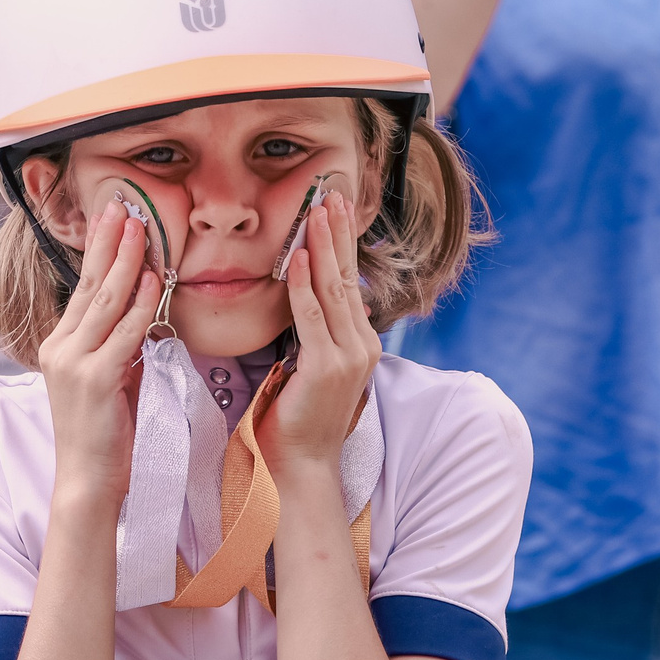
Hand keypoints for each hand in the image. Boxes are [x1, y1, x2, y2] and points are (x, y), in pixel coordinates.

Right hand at [37, 196, 160, 513]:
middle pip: (90, 284)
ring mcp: (75, 362)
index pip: (83, 288)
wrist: (87, 481)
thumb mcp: (111, 380)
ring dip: (127, 260)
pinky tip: (155, 279)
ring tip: (142, 227)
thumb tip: (144, 316)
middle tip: (125, 204)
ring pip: (106, 301)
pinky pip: (124, 332)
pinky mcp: (95, 379)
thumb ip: (121, 346)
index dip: (99, 250)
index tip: (113, 217)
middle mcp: (61, 348)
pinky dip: (142, 303)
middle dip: (109, 241)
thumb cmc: (103, 436)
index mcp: (60, 346)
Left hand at [259, 188, 378, 475]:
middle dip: (337, 234)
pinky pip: (312, 316)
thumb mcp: (313, 370)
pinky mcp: (326, 368)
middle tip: (329, 194)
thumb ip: (320, 337)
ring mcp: (348, 357)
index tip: (335, 210)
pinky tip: (300, 256)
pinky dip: (305, 285)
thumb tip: (323, 302)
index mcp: (361, 345)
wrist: (300, 465)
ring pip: (334, 290)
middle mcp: (362, 347)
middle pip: (347, 278)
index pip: (350, 284)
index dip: (342, 245)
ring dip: (323, 247)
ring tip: (317, 211)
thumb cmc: (298, 421)